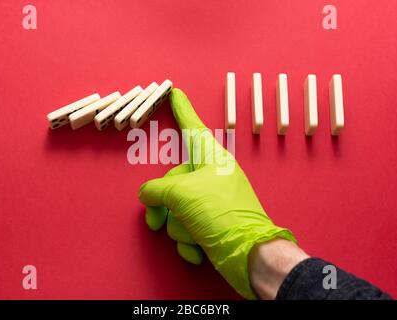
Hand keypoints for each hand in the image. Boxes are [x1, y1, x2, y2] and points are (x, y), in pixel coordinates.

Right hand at [139, 88, 296, 298]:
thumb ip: (157, 189)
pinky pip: (186, 228)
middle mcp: (211, 177)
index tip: (175, 92)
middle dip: (164, 207)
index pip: (191, 127)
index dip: (181, 109)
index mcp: (212, 159)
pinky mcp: (211, 225)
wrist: (249, 255)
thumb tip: (147, 195)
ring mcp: (211, 202)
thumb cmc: (221, 214)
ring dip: (179, 228)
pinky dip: (188, 243)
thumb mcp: (182, 194)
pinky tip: (198, 251)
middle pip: (172, 181)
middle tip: (157, 221)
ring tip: (192, 235)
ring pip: (176, 209)